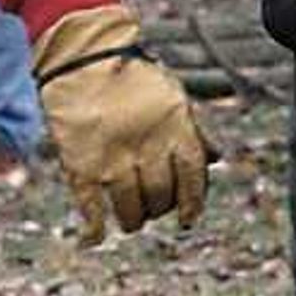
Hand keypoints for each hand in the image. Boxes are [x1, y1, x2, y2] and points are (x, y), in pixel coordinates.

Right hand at [30, 4, 211, 243]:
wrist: (81, 57)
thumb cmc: (133, 76)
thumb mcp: (174, 95)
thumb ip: (195, 128)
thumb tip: (216, 159)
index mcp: (175, 127)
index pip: (193, 176)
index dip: (193, 202)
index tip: (188, 219)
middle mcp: (147, 145)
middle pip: (161, 195)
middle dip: (160, 208)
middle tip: (154, 209)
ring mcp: (112, 157)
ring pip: (130, 207)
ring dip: (133, 220)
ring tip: (132, 220)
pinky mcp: (80, 164)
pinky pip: (90, 206)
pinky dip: (94, 228)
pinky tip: (95, 238)